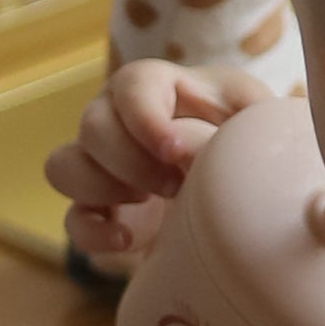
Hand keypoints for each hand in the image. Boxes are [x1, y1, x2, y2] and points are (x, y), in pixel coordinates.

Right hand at [49, 58, 253, 265]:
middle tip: (175, 185)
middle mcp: (120, 119)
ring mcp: (103, 165)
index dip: (144, 117)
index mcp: (162, 87)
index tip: (174, 151)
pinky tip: (127, 241)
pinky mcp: (100, 211)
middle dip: (129, 160)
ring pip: (63, 165)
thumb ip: (251, 120)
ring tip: (149, 204)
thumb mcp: (260, 124)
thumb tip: (223, 144)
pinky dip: (92, 232)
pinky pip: (71, 219)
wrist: (245, 200)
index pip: (131, 84)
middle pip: (91, 123)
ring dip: (101, 188)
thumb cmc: (253, 146)